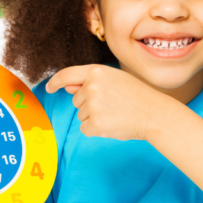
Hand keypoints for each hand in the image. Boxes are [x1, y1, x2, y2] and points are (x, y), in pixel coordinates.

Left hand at [46, 64, 170, 140]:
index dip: (55, 82)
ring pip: (81, 115)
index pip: (67, 74)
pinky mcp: (95, 123)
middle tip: (113, 104)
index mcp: (96, 72)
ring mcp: (92, 105)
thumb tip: (67, 88)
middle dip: (89, 104)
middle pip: (76, 100)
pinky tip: (111, 124)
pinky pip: (85, 128)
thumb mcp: (114, 80)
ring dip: (94, 117)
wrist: (154, 113)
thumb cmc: (136, 96)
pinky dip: (95, 130)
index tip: (49, 88)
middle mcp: (91, 86)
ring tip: (115, 113)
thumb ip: (89, 82)